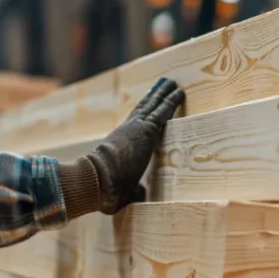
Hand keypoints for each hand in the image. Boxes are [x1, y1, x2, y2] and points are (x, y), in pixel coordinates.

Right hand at [85, 77, 184, 213]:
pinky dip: (171, 101)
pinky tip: (179, 92)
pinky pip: (163, 111)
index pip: (133, 128)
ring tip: (172, 83)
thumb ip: (133, 189)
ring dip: (163, 94)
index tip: (147, 110)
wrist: (99, 180)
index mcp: (120, 145)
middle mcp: (127, 132)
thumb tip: (139, 194)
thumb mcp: (121, 189)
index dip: (141, 118)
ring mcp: (136, 128)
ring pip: (153, 106)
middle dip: (153, 98)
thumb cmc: (105, 190)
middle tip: (162, 86)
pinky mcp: (148, 129)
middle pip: (143, 110)